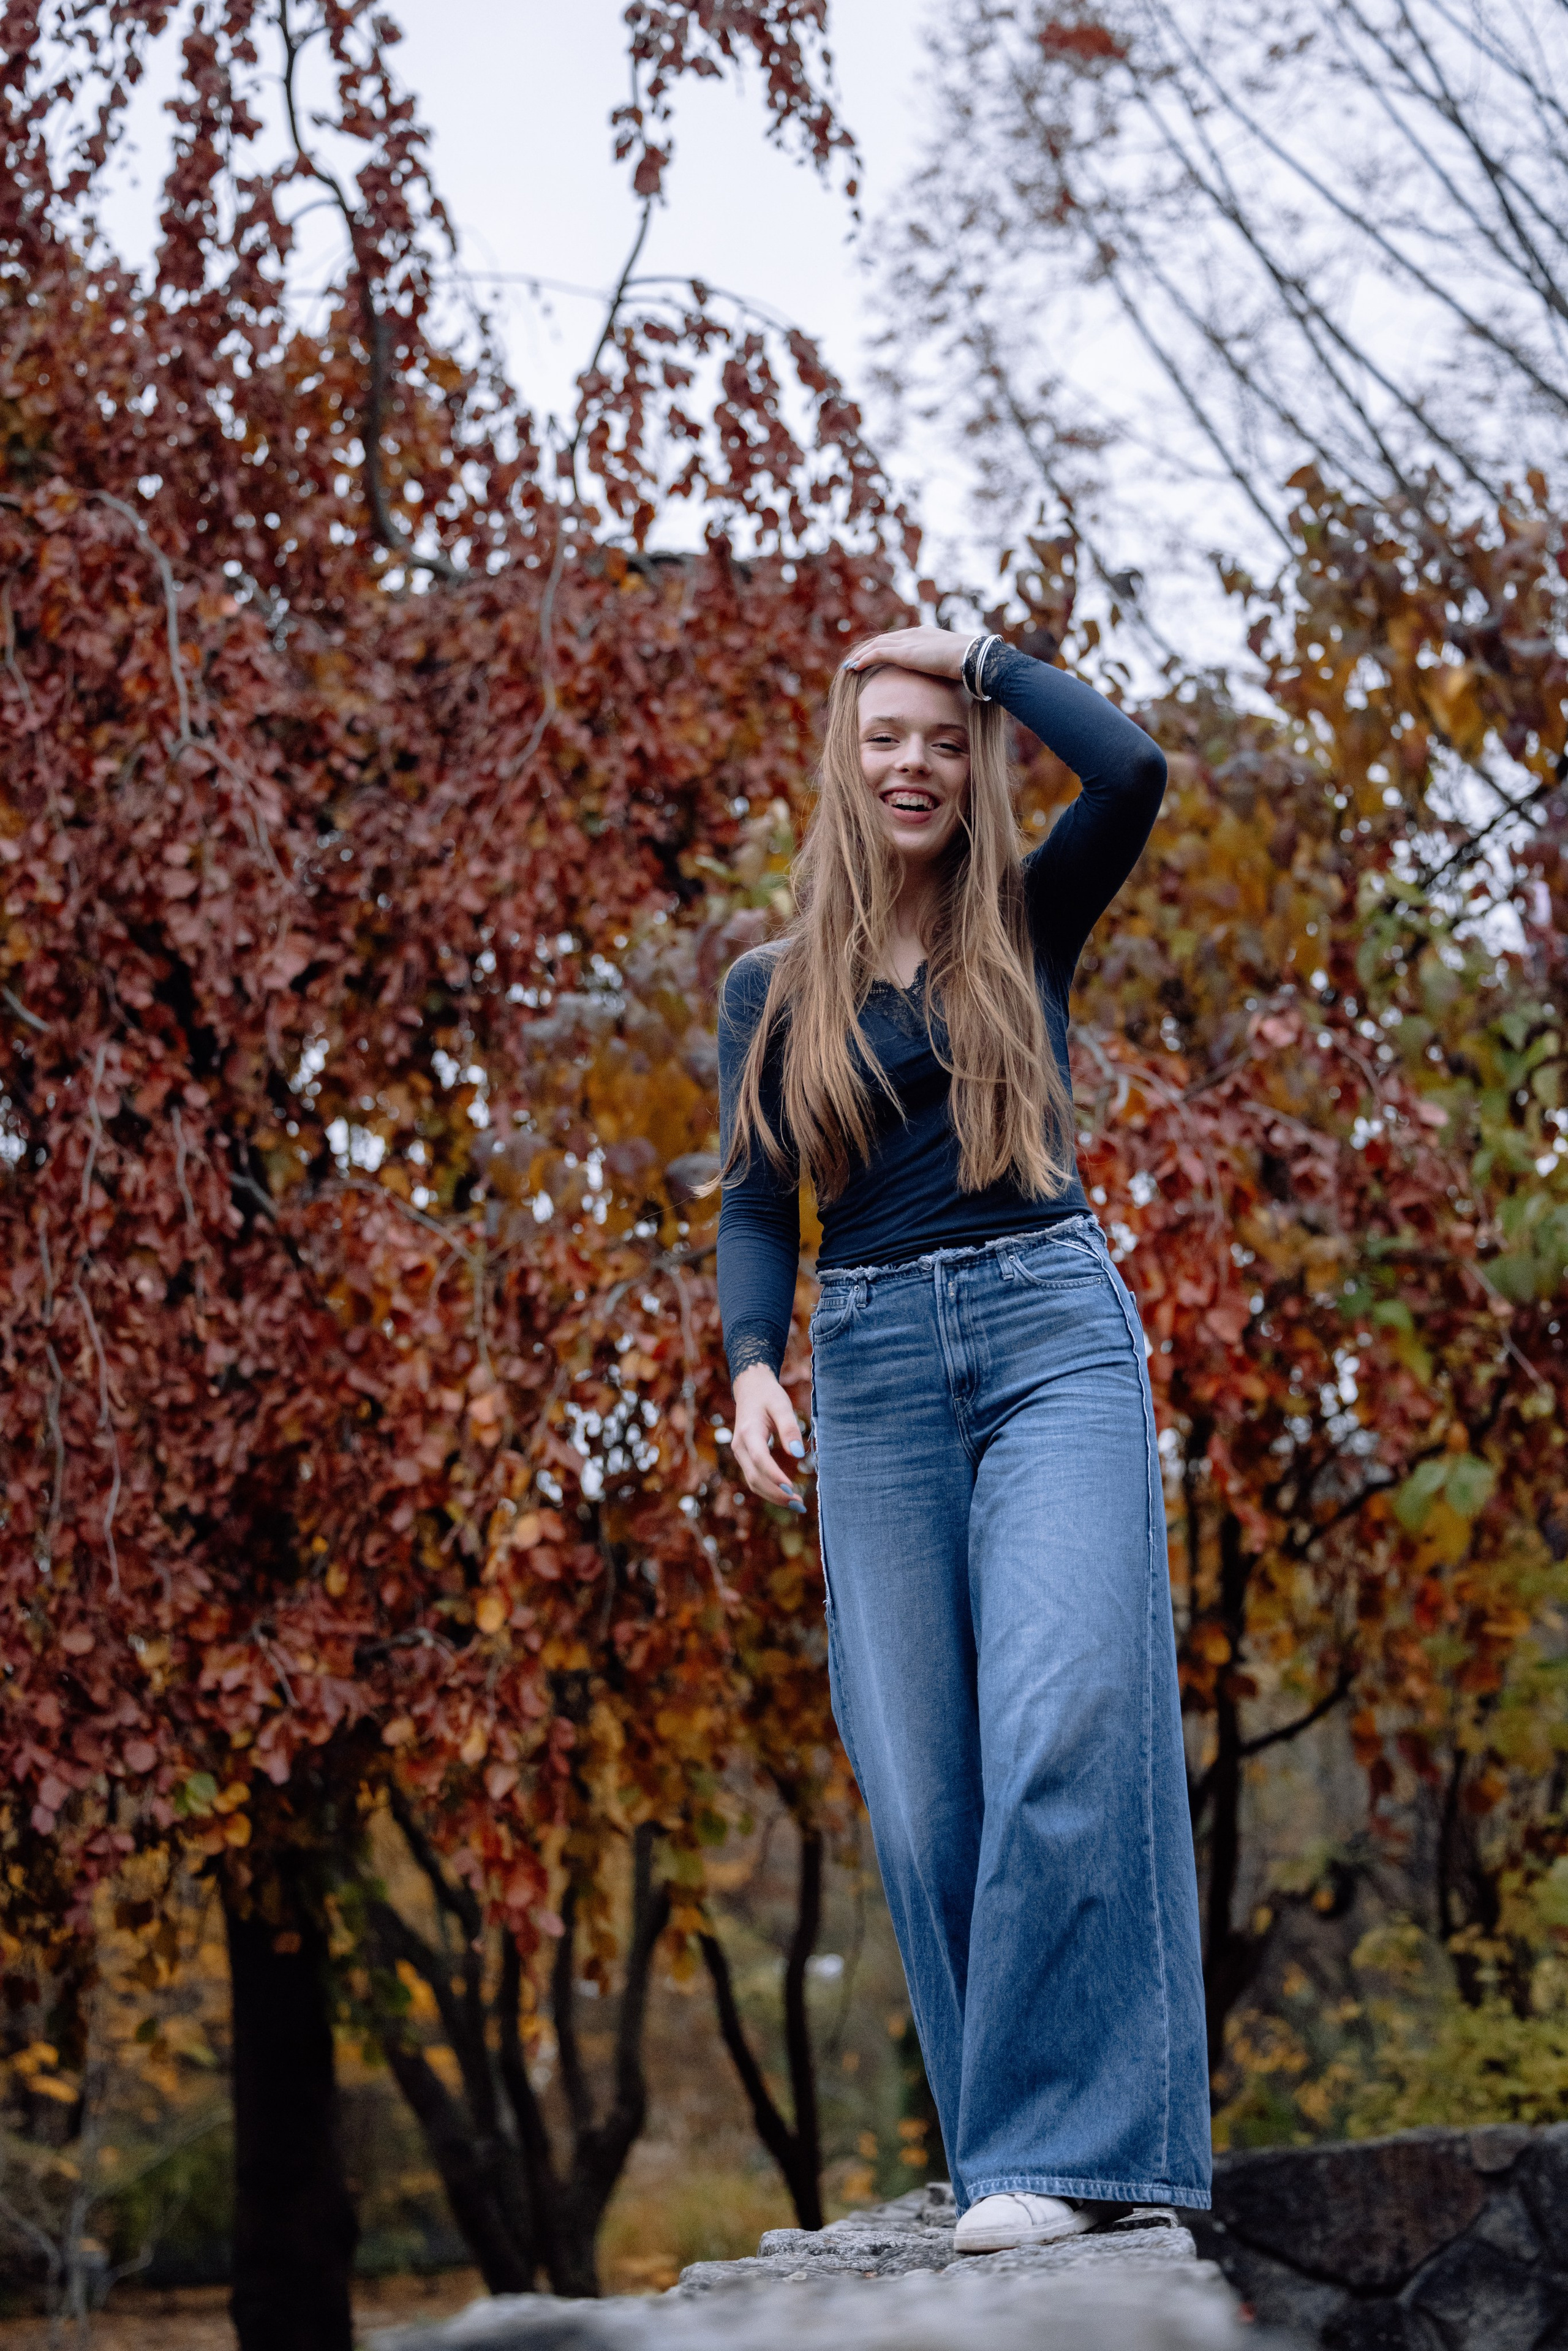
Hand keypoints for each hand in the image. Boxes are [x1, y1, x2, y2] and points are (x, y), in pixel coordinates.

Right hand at [731, 1363, 805, 1511]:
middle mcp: (740, 1446)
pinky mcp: (745, 1458)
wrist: (750, 1389)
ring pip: (753, 1482)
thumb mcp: (781, 1405)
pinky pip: (754, 1478)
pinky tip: (786, 1495)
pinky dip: (769, 1490)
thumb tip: (799, 1454)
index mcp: (748, 1432)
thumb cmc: (768, 1395)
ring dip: (773, 1495)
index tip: (792, 1488)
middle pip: (754, 1477)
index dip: (774, 1476)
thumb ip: (790, 1428)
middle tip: (800, 1503)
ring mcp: (740, 1454)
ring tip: (797, 1503)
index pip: (760, 1459)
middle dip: (776, 1493)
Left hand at [842, 624, 971, 681]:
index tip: (875, 656)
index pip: (899, 638)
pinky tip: (854, 667)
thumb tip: (950, 679)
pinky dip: (864, 659)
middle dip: (868, 649)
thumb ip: (945, 666)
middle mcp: (915, 633)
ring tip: (850, 666)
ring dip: (861, 655)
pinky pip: (877, 653)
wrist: (973, 657)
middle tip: (856, 660)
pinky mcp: (905, 652)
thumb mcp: (953, 663)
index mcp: (926, 634)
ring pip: (877, 644)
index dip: (885, 647)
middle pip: (884, 639)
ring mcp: (909, 641)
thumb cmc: (969, 663)